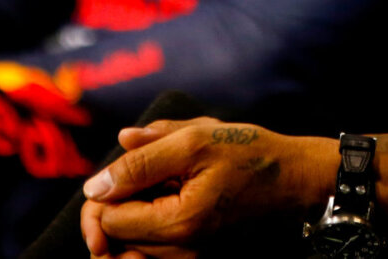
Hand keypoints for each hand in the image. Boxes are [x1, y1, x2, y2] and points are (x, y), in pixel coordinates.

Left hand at [79, 117, 335, 255]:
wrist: (291, 176)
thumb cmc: (247, 153)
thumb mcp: (193, 140)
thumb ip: (141, 161)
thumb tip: (96, 184)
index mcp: (178, 223)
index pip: (109, 221)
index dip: (103, 193)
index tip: (119, 170)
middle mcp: (182, 250)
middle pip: (116, 240)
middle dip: (114, 205)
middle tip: (132, 176)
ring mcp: (190, 256)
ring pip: (132, 248)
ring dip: (131, 216)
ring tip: (153, 187)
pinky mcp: (195, 254)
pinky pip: (153, 251)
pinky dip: (146, 228)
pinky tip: (162, 201)